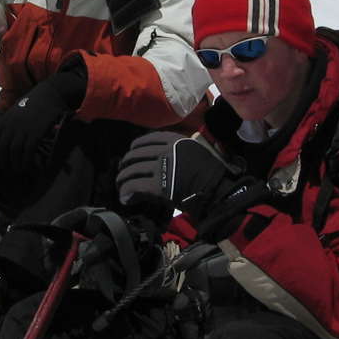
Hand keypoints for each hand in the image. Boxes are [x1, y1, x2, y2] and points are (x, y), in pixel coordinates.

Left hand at [0, 64, 84, 171]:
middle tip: (7, 170)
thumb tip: (2, 139)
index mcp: (5, 119)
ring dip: (14, 164)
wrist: (50, 94)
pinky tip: (26, 166)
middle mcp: (12, 124)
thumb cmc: (33, 103)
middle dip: (2, 162)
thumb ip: (8, 124)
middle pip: (2, 148)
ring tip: (17, 170)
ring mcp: (24, 128)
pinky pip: (27, 151)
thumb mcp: (15, 111)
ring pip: (14, 151)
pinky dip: (26, 161)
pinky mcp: (36, 132)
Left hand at [115, 132, 268, 240]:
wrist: (218, 192)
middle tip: (123, 173)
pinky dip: (127, 192)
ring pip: (132, 171)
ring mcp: (161, 168)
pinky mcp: (158, 186)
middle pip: (135, 155)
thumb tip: (162, 153)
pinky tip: (126, 198)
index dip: (135, 148)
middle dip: (126, 165)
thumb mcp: (194, 151)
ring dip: (123, 180)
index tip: (131, 155)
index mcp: (175, 140)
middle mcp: (166, 151)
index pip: (146, 140)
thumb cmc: (210, 174)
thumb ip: (177, 149)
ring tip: (121, 187)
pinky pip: (135, 187)